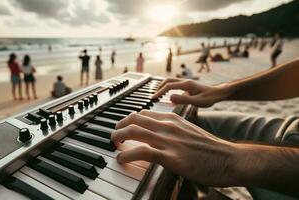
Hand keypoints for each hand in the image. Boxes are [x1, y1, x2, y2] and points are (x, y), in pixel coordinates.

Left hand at [111, 110, 237, 186]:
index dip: (129, 119)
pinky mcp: (171, 157)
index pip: (144, 113)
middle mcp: (168, 126)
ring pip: (134, 130)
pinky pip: (142, 151)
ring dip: (118, 136)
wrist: (231, 158)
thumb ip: (175, 131)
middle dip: (119, 125)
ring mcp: (169, 140)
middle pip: (135, 118)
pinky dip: (127, 154)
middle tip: (114, 134)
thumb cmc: (212, 149)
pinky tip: (121, 158)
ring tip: (113, 143)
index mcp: (173, 119)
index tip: (124, 126)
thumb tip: (163, 137)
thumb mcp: (191, 132)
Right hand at [153, 79, 230, 106]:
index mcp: (186, 84)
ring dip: (163, 86)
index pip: (168, 86)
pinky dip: (168, 88)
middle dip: (159, 87)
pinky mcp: (188, 86)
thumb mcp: (198, 101)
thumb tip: (170, 98)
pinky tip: (168, 96)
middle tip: (153, 96)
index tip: (153, 98)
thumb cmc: (210, 98)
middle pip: (167, 80)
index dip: (159, 92)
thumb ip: (184, 99)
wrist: (219, 93)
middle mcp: (185, 82)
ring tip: (158, 94)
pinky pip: (175, 85)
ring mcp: (186, 83)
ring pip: (171, 82)